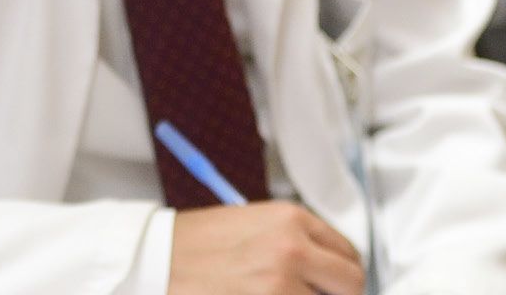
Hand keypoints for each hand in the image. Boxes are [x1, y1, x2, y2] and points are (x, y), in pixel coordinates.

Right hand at [169, 202, 364, 294]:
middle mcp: (292, 249)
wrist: (154, 260)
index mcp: (292, 220)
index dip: (342, 277)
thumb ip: (295, 242)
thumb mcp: (253, 225)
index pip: (349, 253)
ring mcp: (280, 286)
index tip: (334, 287)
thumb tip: (325, 270)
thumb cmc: (195, 245)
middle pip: (351, 284)